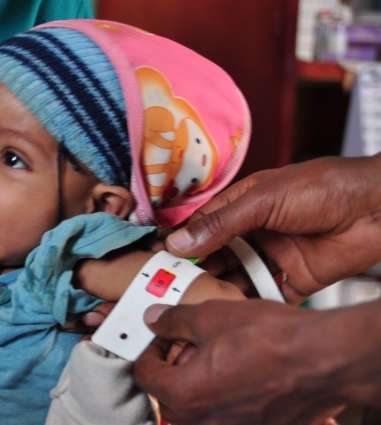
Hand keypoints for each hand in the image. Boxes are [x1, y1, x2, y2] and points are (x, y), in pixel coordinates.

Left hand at [133, 299, 380, 424]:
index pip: (146, 376)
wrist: (326, 359)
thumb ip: (174, 320)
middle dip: (170, 373)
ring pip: (197, 414)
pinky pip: (228, 420)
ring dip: (196, 390)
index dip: (147, 351)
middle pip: (168, 400)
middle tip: (184, 349)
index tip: (157, 339)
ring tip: (214, 362)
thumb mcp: (211, 316)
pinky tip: (238, 378)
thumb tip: (154, 319)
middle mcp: (206, 423)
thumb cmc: (272, 339)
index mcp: (186, 394)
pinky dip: (224, 402)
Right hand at [165, 154, 380, 302]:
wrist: (378, 209)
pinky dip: (246, 304)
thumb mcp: (263, 199)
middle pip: (214, 256)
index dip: (180, 243)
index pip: (201, 226)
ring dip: (217, 289)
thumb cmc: (325, 188)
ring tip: (192, 303)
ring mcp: (271, 258)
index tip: (157, 261)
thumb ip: (221, 222)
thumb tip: (179, 241)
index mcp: (242, 206)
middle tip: (169, 288)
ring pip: (234, 278)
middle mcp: (253, 233)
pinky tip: (228, 312)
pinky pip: (262, 296)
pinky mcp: (292, 281)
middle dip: (194, 270)